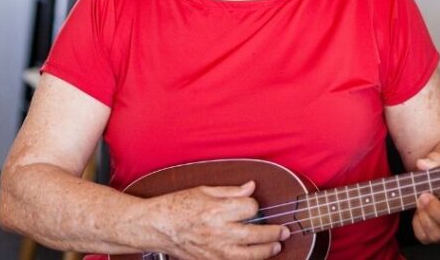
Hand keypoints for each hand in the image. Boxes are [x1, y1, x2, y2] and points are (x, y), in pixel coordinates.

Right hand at [143, 180, 289, 259]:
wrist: (155, 226)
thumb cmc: (177, 205)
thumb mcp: (203, 190)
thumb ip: (230, 191)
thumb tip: (252, 187)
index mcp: (216, 210)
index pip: (250, 208)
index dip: (254, 206)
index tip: (252, 206)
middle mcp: (216, 231)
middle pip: (255, 234)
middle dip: (273, 233)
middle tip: (284, 232)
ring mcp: (212, 250)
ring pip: (247, 255)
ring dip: (265, 252)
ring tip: (276, 247)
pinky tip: (253, 258)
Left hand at [413, 152, 439, 243]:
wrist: (432, 181)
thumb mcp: (438, 162)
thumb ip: (433, 161)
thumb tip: (422, 164)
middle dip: (437, 211)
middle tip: (424, 196)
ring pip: (439, 235)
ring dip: (425, 219)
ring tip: (419, 202)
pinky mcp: (433, 233)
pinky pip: (425, 237)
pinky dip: (417, 225)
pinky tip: (417, 212)